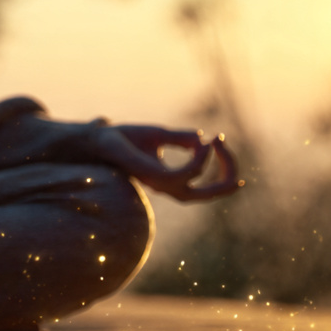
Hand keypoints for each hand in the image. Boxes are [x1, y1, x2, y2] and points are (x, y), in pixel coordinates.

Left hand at [93, 124, 241, 200]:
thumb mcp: (160, 135)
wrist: (100, 138)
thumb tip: (202, 137)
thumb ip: (181, 138)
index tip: (223, 143)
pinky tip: (204, 143)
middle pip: (207, 195)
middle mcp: (166, 186)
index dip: (220, 172)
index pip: (202, 185)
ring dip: (216, 166)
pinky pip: (186, 174)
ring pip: (199, 190)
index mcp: (169, 179)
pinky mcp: (154, 176)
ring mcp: (160, 183)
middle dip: (227, 179)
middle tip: (230, 152)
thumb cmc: (125, 138)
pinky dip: (199, 160)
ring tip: (217, 141)